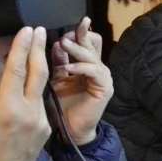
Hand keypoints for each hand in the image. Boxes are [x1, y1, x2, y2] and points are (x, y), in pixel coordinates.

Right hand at [0, 27, 50, 160]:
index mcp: (8, 110)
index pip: (17, 70)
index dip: (21, 47)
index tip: (25, 29)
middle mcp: (29, 112)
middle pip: (38, 72)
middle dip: (38, 48)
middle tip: (38, 29)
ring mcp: (40, 121)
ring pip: (42, 87)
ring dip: (39, 65)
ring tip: (37, 46)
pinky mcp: (45, 128)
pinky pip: (41, 102)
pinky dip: (37, 87)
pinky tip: (30, 79)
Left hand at [50, 17, 113, 144]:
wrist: (71, 130)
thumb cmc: (63, 106)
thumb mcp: (58, 79)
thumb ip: (60, 62)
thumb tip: (56, 43)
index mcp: (87, 65)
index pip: (88, 41)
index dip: (78, 33)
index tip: (64, 30)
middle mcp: (98, 68)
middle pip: (93, 42)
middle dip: (79, 35)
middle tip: (64, 35)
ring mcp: (103, 77)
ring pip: (92, 55)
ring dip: (76, 49)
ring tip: (63, 44)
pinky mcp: (105, 87)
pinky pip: (94, 71)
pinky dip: (80, 67)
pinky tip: (68, 67)